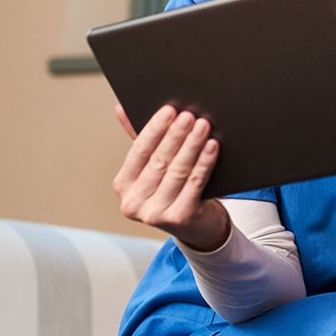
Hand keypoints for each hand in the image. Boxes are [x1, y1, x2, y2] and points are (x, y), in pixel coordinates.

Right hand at [112, 104, 228, 250]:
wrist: (199, 227)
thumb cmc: (175, 191)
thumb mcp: (154, 169)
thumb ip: (141, 141)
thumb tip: (121, 108)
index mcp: (123, 186)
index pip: (139, 151)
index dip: (155, 129)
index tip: (169, 110)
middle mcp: (134, 202)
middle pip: (159, 160)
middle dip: (176, 135)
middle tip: (190, 115)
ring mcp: (155, 214)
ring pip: (178, 171)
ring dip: (192, 145)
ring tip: (204, 126)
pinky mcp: (179, 219)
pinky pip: (195, 183)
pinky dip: (205, 162)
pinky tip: (213, 146)